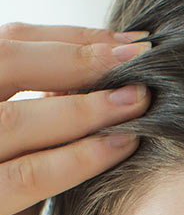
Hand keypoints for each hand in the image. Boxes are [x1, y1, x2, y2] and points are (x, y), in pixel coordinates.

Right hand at [0, 22, 151, 214]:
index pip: (8, 44)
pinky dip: (77, 158)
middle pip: (6, 61)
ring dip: (85, 107)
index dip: (69, 38)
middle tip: (140, 58)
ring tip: (139, 100)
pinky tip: (120, 146)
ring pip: (17, 118)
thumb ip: (43, 123)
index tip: (128, 41)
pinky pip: (27, 175)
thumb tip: (105, 89)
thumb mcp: (15, 158)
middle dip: (80, 58)